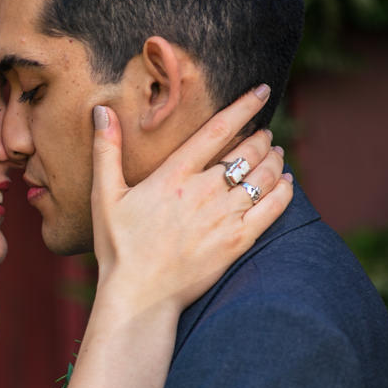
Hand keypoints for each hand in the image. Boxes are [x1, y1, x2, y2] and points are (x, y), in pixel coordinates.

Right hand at [90, 86, 292, 311]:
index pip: (216, 130)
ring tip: (275, 153)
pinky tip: (285, 183)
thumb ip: (106, 151)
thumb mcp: (104, 197)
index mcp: (172, 177)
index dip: (243, 107)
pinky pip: (273, 208)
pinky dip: (284, 190)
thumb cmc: (118, 248)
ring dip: (275, 159)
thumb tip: (102, 110)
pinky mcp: (237, 242)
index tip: (262, 91)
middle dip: (261, 135)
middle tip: (264, 132)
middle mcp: (202, 192)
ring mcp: (223, 218)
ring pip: (264, 176)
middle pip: (247, 151)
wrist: (140, 296)